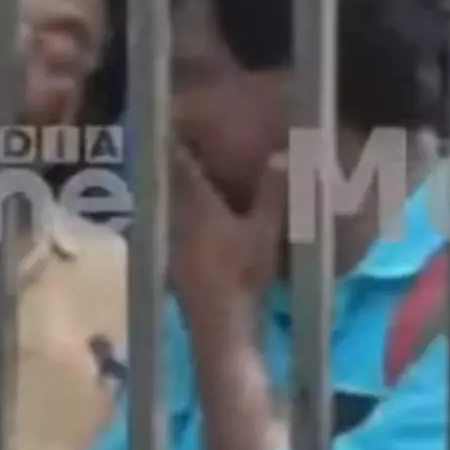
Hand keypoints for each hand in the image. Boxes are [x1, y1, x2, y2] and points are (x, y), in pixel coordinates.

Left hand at [168, 144, 286, 310]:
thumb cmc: (243, 273)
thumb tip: (280, 156)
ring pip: (169, 206)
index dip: (179, 147)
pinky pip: (170, 227)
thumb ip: (273, 194)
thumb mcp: (265, 232)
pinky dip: (177, 217)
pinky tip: (188, 223)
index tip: (175, 129)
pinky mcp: (170, 261)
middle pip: (171, 185)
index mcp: (197, 206)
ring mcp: (170, 241)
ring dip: (175, 193)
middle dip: (175, 168)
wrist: (217, 321)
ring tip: (185, 181)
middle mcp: (176, 218)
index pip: (182, 167)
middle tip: (180, 150)